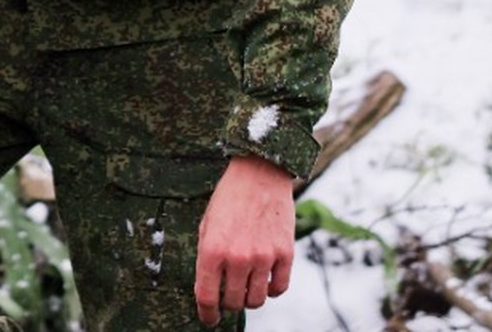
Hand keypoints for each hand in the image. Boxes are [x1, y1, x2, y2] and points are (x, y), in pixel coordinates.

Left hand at [194, 155, 294, 325]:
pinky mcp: (285, 254)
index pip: (207, 297)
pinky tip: (264, 280)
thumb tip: (209, 289)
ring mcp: (263, 257)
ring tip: (245, 287)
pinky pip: (279, 289)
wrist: (259, 173)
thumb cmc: (228, 199)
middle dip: (228, 304)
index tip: (209, 320)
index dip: (207, 314)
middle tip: (227, 297)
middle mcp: (237, 257)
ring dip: (249, 299)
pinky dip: (271, 290)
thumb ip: (207, 257)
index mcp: (212, 250)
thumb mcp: (206, 225)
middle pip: (233, 302)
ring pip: (256, 300)